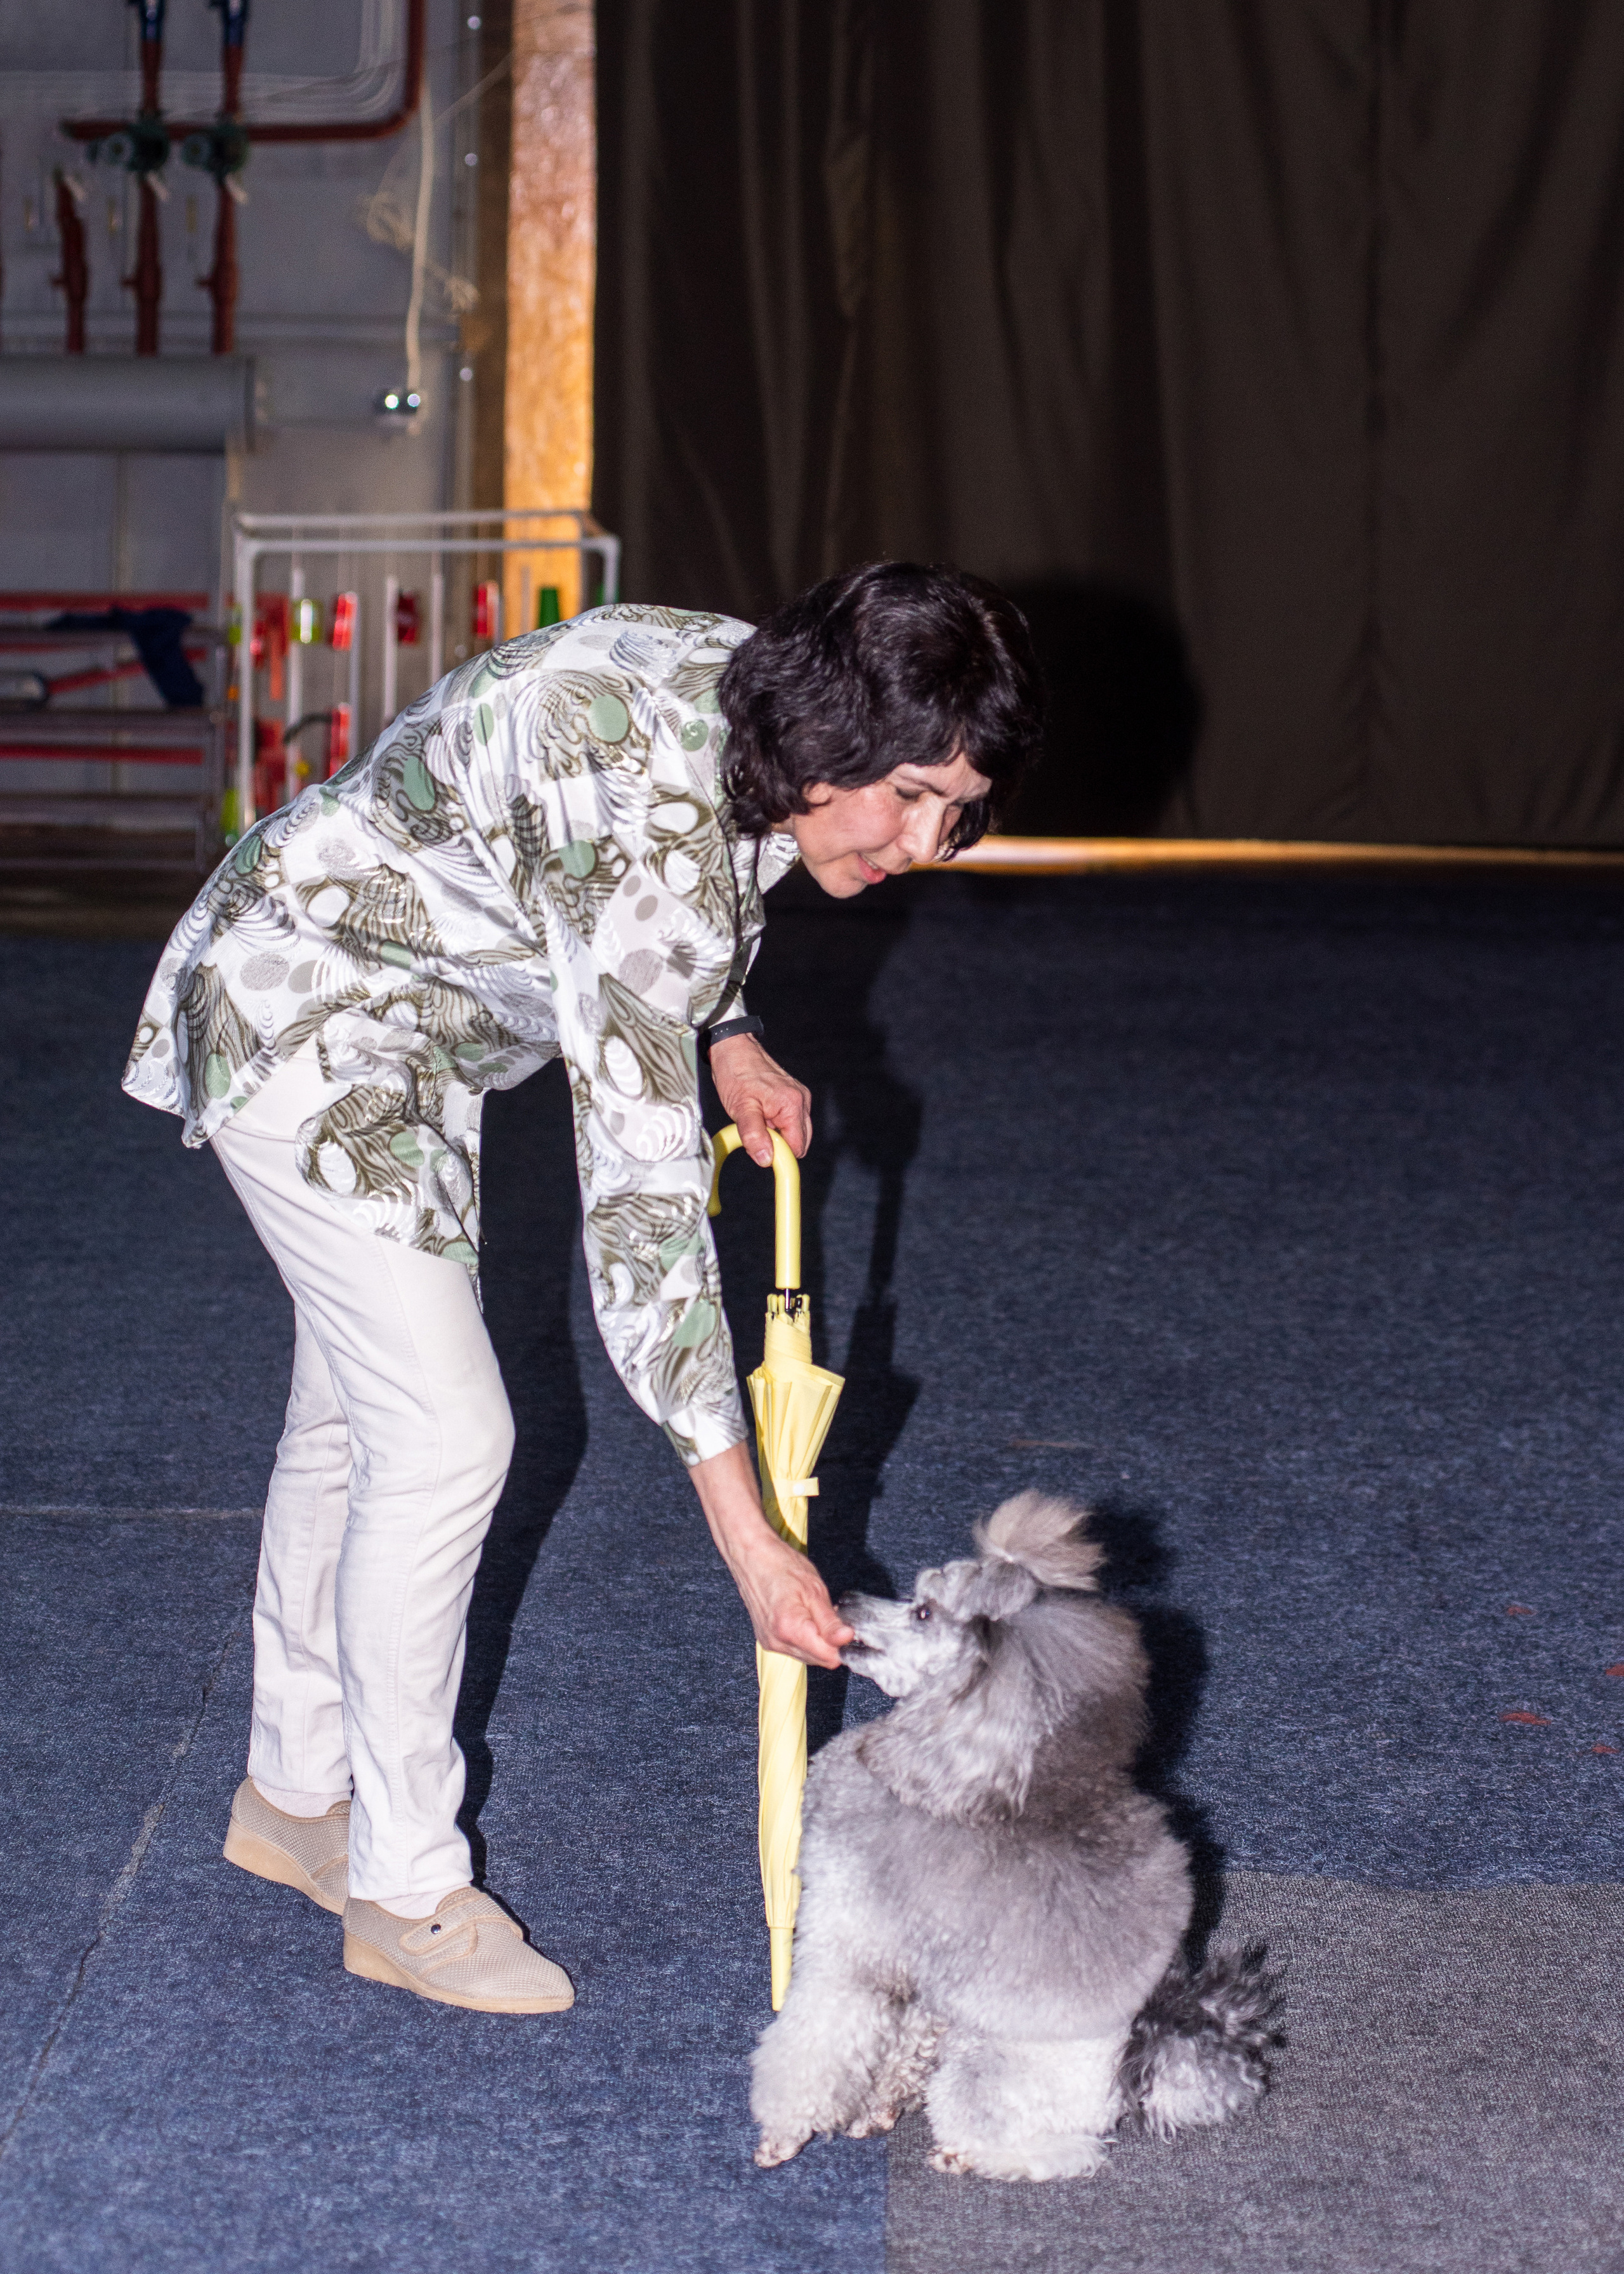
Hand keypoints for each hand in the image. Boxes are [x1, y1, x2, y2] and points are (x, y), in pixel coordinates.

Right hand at [690, 1440, 853, 1667]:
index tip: (847, 1625)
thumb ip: (830, 1621)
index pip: (829, 1657)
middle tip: (830, 1612)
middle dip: (831, 1641)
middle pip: (819, 1659)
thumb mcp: (814, 1590)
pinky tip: (803, 1615)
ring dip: (818, 1640)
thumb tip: (847, 1639)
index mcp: (790, 1630)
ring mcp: (770, 1643)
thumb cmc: (781, 1565)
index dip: (844, 1643)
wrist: (751, 1555)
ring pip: (808, 1655)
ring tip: (814, 1611)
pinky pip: (795, 1648)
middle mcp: (777, 1642)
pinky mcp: (767, 1640)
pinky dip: (805, 1637)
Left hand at [708, 1032, 811, 1166]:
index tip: (761, 1152)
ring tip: (756, 1120)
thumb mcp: (740, 1108)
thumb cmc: (736, 1072)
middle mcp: (801, 1100)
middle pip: (800, 1141)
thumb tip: (765, 1158)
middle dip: (778, 1145)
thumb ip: (753, 1135)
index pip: (797, 1147)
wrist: (733, 1048)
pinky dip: (775, 1124)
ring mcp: (798, 1097)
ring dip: (775, 1134)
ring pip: (794, 1132)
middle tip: (756, 1133)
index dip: (779, 1155)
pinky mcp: (792, 1095)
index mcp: (792, 1104)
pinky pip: (789, 1121)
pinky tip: (760, 1114)